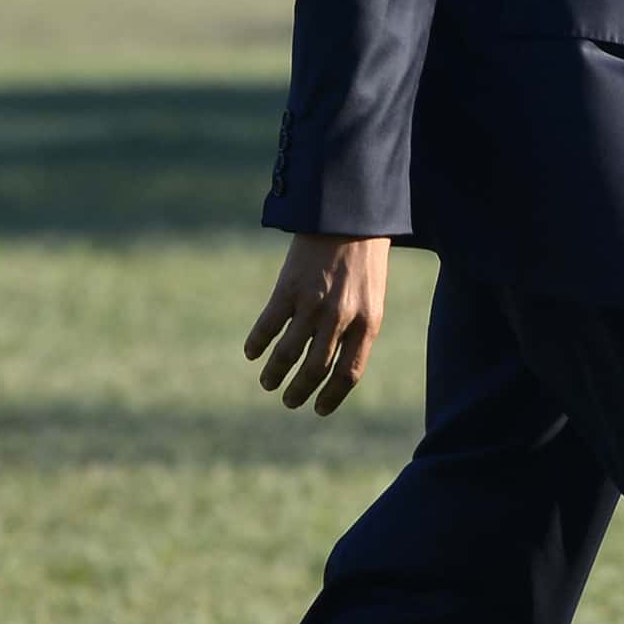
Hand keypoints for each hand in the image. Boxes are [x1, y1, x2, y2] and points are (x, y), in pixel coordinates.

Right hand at [244, 233, 390, 414]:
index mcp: (367, 323)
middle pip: (316, 370)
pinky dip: (257, 343)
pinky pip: (268, 325)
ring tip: (267, 383)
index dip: (332, 397)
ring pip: (288, 353)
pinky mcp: (288, 288)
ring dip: (275, 374)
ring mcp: (313, 304)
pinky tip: (251, 352)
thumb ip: (357, 328)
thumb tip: (335, 364)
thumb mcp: (372, 296)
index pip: (348, 374)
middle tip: (289, 401)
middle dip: (300, 391)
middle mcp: (340, 319)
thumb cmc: (365, 257)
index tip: (319, 409)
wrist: (348, 214)